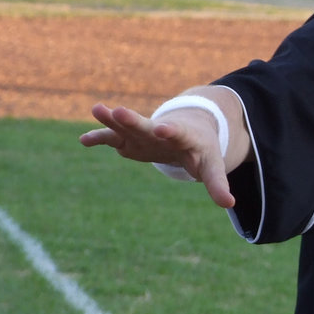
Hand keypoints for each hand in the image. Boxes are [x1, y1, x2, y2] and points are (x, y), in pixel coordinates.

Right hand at [80, 103, 235, 207]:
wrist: (190, 131)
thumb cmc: (201, 150)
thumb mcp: (211, 165)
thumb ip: (217, 183)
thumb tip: (230, 204)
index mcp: (183, 135)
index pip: (177, 132)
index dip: (170, 131)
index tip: (163, 128)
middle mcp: (159, 130)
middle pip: (146, 125)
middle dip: (133, 120)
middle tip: (119, 111)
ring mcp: (142, 133)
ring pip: (125, 125)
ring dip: (111, 120)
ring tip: (97, 109)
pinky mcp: (130, 139)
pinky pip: (112, 137)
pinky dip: (99, 137)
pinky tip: (83, 140)